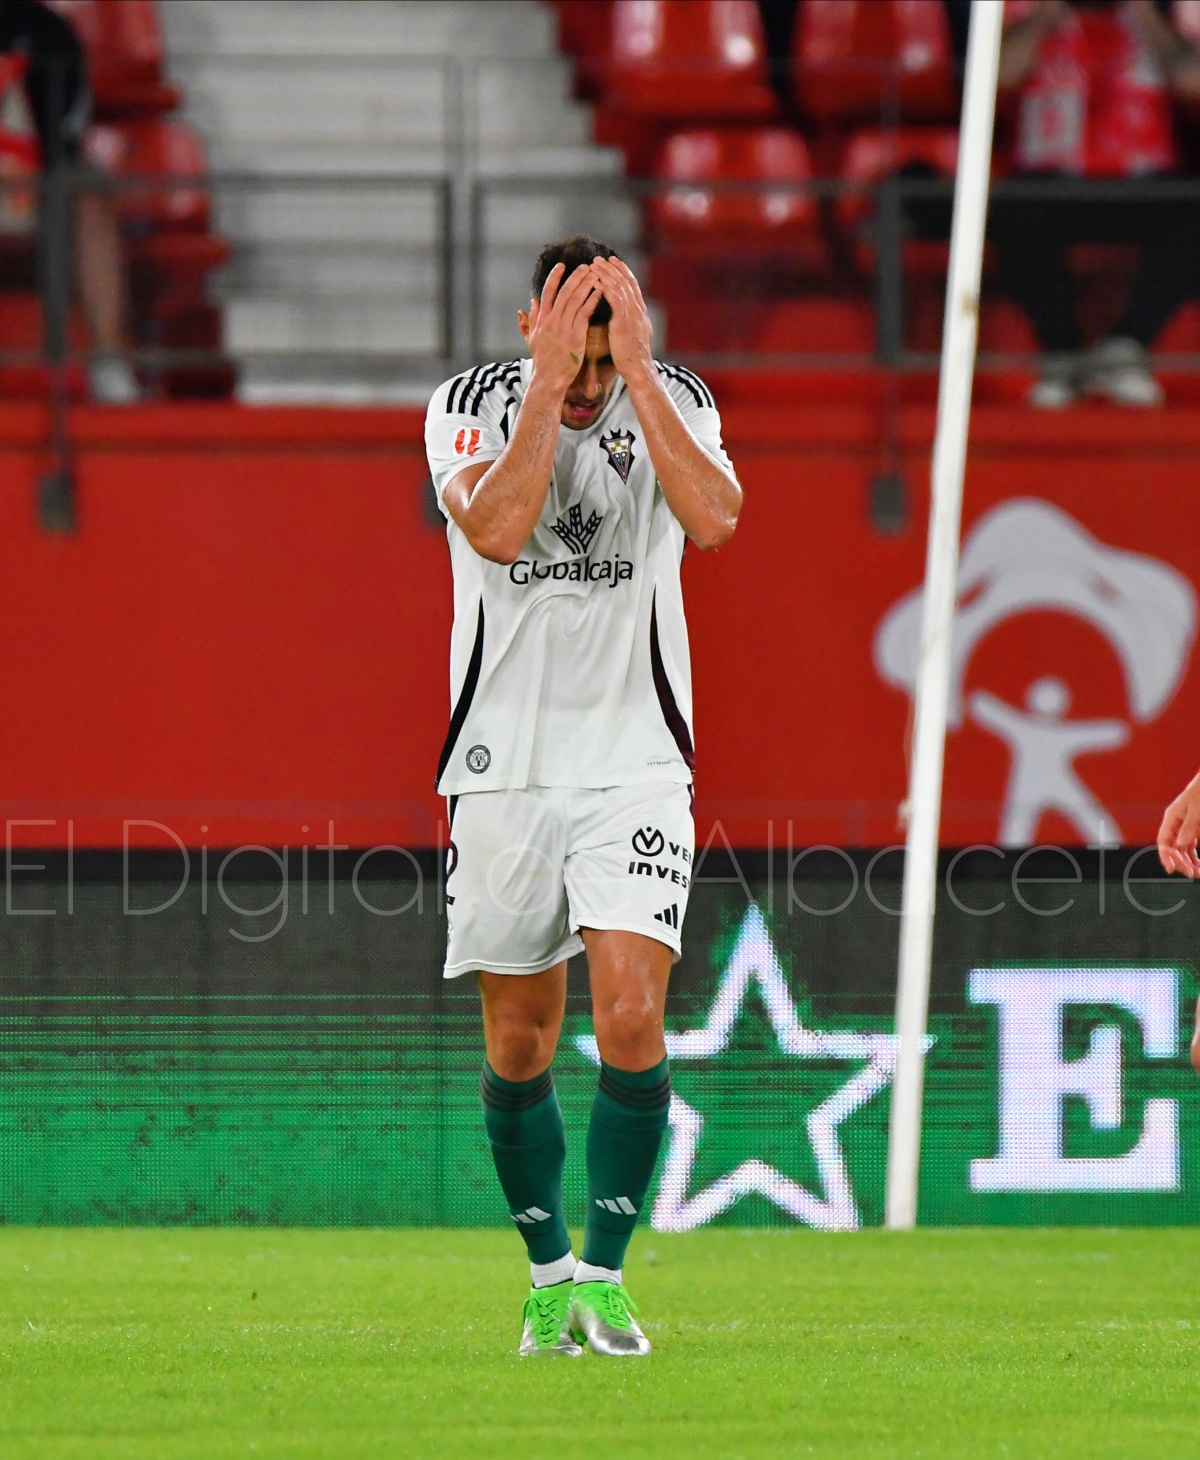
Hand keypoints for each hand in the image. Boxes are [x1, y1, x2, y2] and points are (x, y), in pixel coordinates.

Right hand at [518, 262, 601, 396]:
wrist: (550, 379)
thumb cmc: (543, 361)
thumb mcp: (532, 339)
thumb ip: (529, 321)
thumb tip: (527, 305)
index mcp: (542, 320)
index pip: (547, 292)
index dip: (554, 277)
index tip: (562, 265)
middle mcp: (551, 321)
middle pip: (564, 292)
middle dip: (575, 277)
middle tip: (586, 265)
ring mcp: (563, 328)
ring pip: (575, 300)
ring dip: (586, 285)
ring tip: (596, 274)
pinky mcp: (575, 335)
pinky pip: (585, 313)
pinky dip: (592, 300)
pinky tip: (600, 292)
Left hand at [593, 256, 654, 381]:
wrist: (638, 369)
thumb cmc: (633, 358)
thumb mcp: (634, 336)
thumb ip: (630, 323)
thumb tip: (624, 318)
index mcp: (640, 312)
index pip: (632, 286)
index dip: (623, 272)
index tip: (613, 261)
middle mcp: (638, 310)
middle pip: (626, 282)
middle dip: (613, 268)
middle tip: (601, 258)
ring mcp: (633, 315)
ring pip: (620, 287)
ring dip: (607, 274)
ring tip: (595, 265)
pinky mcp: (624, 322)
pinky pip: (615, 300)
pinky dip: (607, 289)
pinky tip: (597, 281)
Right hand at [1157, 770, 1199, 877]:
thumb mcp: (1196, 810)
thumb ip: (1188, 827)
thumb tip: (1181, 844)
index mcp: (1171, 818)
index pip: (1163, 841)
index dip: (1165, 856)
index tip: (1171, 869)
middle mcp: (1176, 824)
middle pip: (1172, 848)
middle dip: (1181, 862)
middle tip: (1191, 873)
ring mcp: (1184, 827)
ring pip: (1182, 849)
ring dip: (1189, 862)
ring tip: (1197, 873)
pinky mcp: (1193, 829)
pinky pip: (1191, 846)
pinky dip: (1195, 856)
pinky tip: (1199, 864)